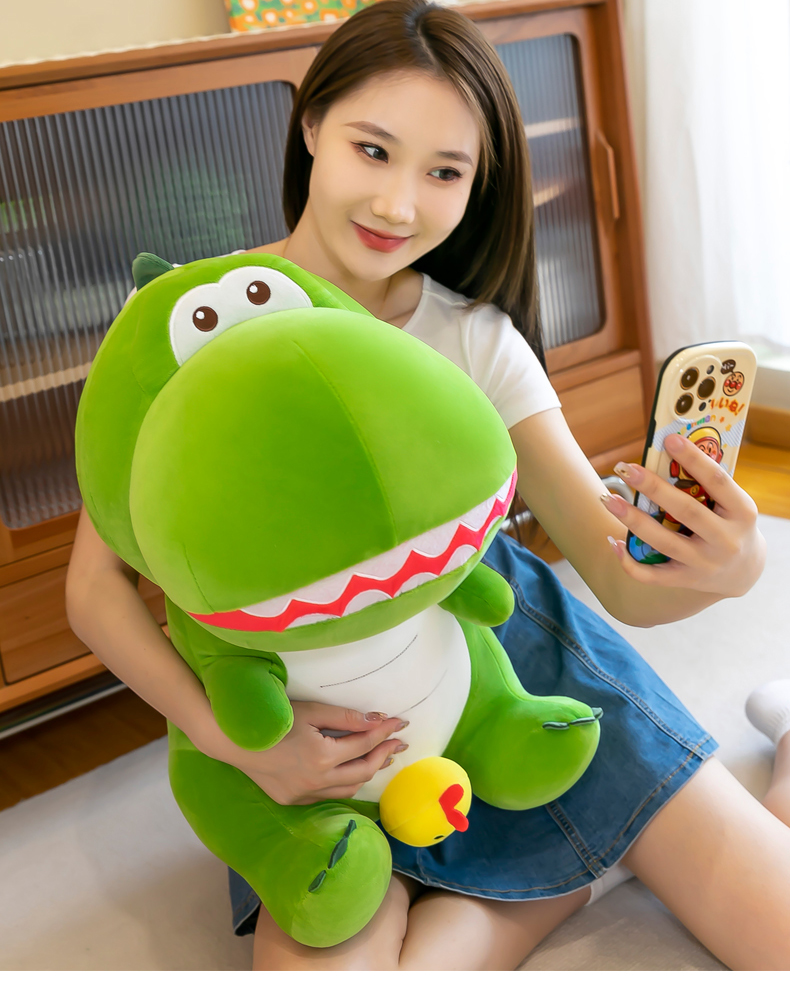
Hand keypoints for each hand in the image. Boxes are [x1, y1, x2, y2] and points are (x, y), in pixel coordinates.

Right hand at [219, 701, 408, 804]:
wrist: (235, 741)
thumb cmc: (274, 719)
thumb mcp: (312, 711)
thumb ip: (346, 717)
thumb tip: (377, 720)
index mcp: (322, 756)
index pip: (364, 745)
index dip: (385, 733)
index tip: (401, 723)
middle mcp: (317, 780)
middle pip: (363, 771)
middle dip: (383, 755)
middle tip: (398, 742)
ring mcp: (305, 794)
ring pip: (348, 789)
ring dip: (366, 772)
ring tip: (381, 757)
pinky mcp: (294, 800)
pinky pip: (328, 795)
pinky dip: (344, 783)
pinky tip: (350, 773)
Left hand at [602, 432, 765, 595]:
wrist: (743, 572)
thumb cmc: (730, 524)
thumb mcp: (732, 504)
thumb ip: (707, 484)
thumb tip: (667, 451)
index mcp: (742, 512)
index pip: (718, 481)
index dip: (694, 459)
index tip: (669, 439)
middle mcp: (726, 540)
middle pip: (685, 511)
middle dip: (653, 488)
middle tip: (626, 468)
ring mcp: (705, 563)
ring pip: (663, 541)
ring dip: (632, 519)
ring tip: (608, 500)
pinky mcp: (686, 580)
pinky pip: (652, 574)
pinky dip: (629, 560)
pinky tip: (613, 541)